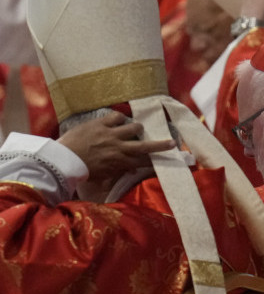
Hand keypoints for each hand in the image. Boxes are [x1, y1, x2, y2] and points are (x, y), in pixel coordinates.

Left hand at [57, 111, 174, 179]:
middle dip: (161, 145)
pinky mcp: (101, 124)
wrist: (60, 160)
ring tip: (134, 129)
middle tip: (173, 143)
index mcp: (119, 163)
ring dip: (136, 129)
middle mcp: (120, 148)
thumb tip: (131, 168)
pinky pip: (117, 117)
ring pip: (134, 127)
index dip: (156, 162)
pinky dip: (119, 119)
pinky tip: (118, 120)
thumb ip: (117, 171)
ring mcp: (111, 134)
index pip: (143, 162)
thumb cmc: (79, 171)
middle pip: (146, 146)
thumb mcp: (101, 176)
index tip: (166, 161)